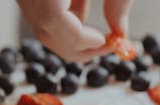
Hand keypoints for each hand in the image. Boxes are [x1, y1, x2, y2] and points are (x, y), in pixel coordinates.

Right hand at [17, 0, 132, 61]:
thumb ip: (118, 3)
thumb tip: (120, 34)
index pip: (53, 18)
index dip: (81, 38)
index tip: (105, 42)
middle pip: (44, 28)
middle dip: (77, 46)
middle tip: (105, 46)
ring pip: (41, 25)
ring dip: (71, 35)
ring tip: (95, 27)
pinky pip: (39, 14)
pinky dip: (62, 20)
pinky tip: (79, 7)